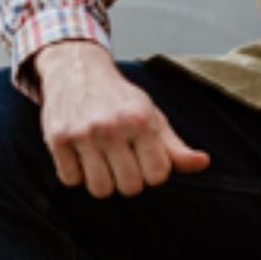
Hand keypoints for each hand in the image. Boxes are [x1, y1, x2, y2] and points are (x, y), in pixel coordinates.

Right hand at [33, 42, 209, 197]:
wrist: (77, 70)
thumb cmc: (120, 100)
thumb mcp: (152, 116)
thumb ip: (176, 146)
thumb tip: (203, 163)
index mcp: (141, 121)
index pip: (157, 176)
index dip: (152, 173)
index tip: (143, 159)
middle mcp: (112, 127)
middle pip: (129, 187)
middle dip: (127, 180)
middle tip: (121, 161)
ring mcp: (83, 133)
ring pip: (99, 189)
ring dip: (101, 181)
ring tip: (101, 161)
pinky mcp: (57, 138)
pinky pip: (70, 180)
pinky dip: (76, 173)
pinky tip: (80, 155)